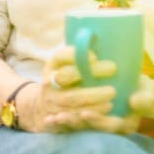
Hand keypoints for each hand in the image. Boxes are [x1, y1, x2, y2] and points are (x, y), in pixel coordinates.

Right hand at [19, 46, 137, 133]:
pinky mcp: (56, 118)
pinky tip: (106, 109)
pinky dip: (90, 114)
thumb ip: (81, 53)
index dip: (75, 55)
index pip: (60, 56)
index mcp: (53, 65)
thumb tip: (102, 35)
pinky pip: (73, 117)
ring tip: (112, 95)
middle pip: (67, 77)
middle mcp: (49, 82)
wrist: (39, 107)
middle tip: (113, 69)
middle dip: (91, 74)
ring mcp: (51, 101)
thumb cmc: (65, 79)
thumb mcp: (66, 64)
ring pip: (71, 100)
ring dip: (94, 97)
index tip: (95, 55)